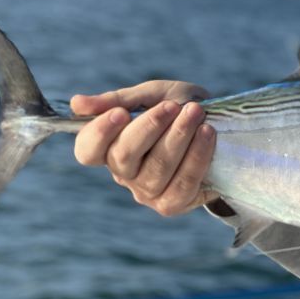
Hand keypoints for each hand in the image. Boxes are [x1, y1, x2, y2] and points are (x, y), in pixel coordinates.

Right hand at [71, 80, 217, 215]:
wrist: (222, 124)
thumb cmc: (177, 107)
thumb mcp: (152, 94)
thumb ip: (118, 99)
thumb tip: (76, 103)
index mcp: (109, 147)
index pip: (87, 150)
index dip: (100, 134)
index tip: (122, 113)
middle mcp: (123, 173)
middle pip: (124, 157)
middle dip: (150, 127)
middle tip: (173, 105)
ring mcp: (146, 192)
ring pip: (157, 169)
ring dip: (179, 137)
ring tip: (196, 113)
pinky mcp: (172, 204)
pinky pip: (183, 185)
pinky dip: (197, 156)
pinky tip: (207, 134)